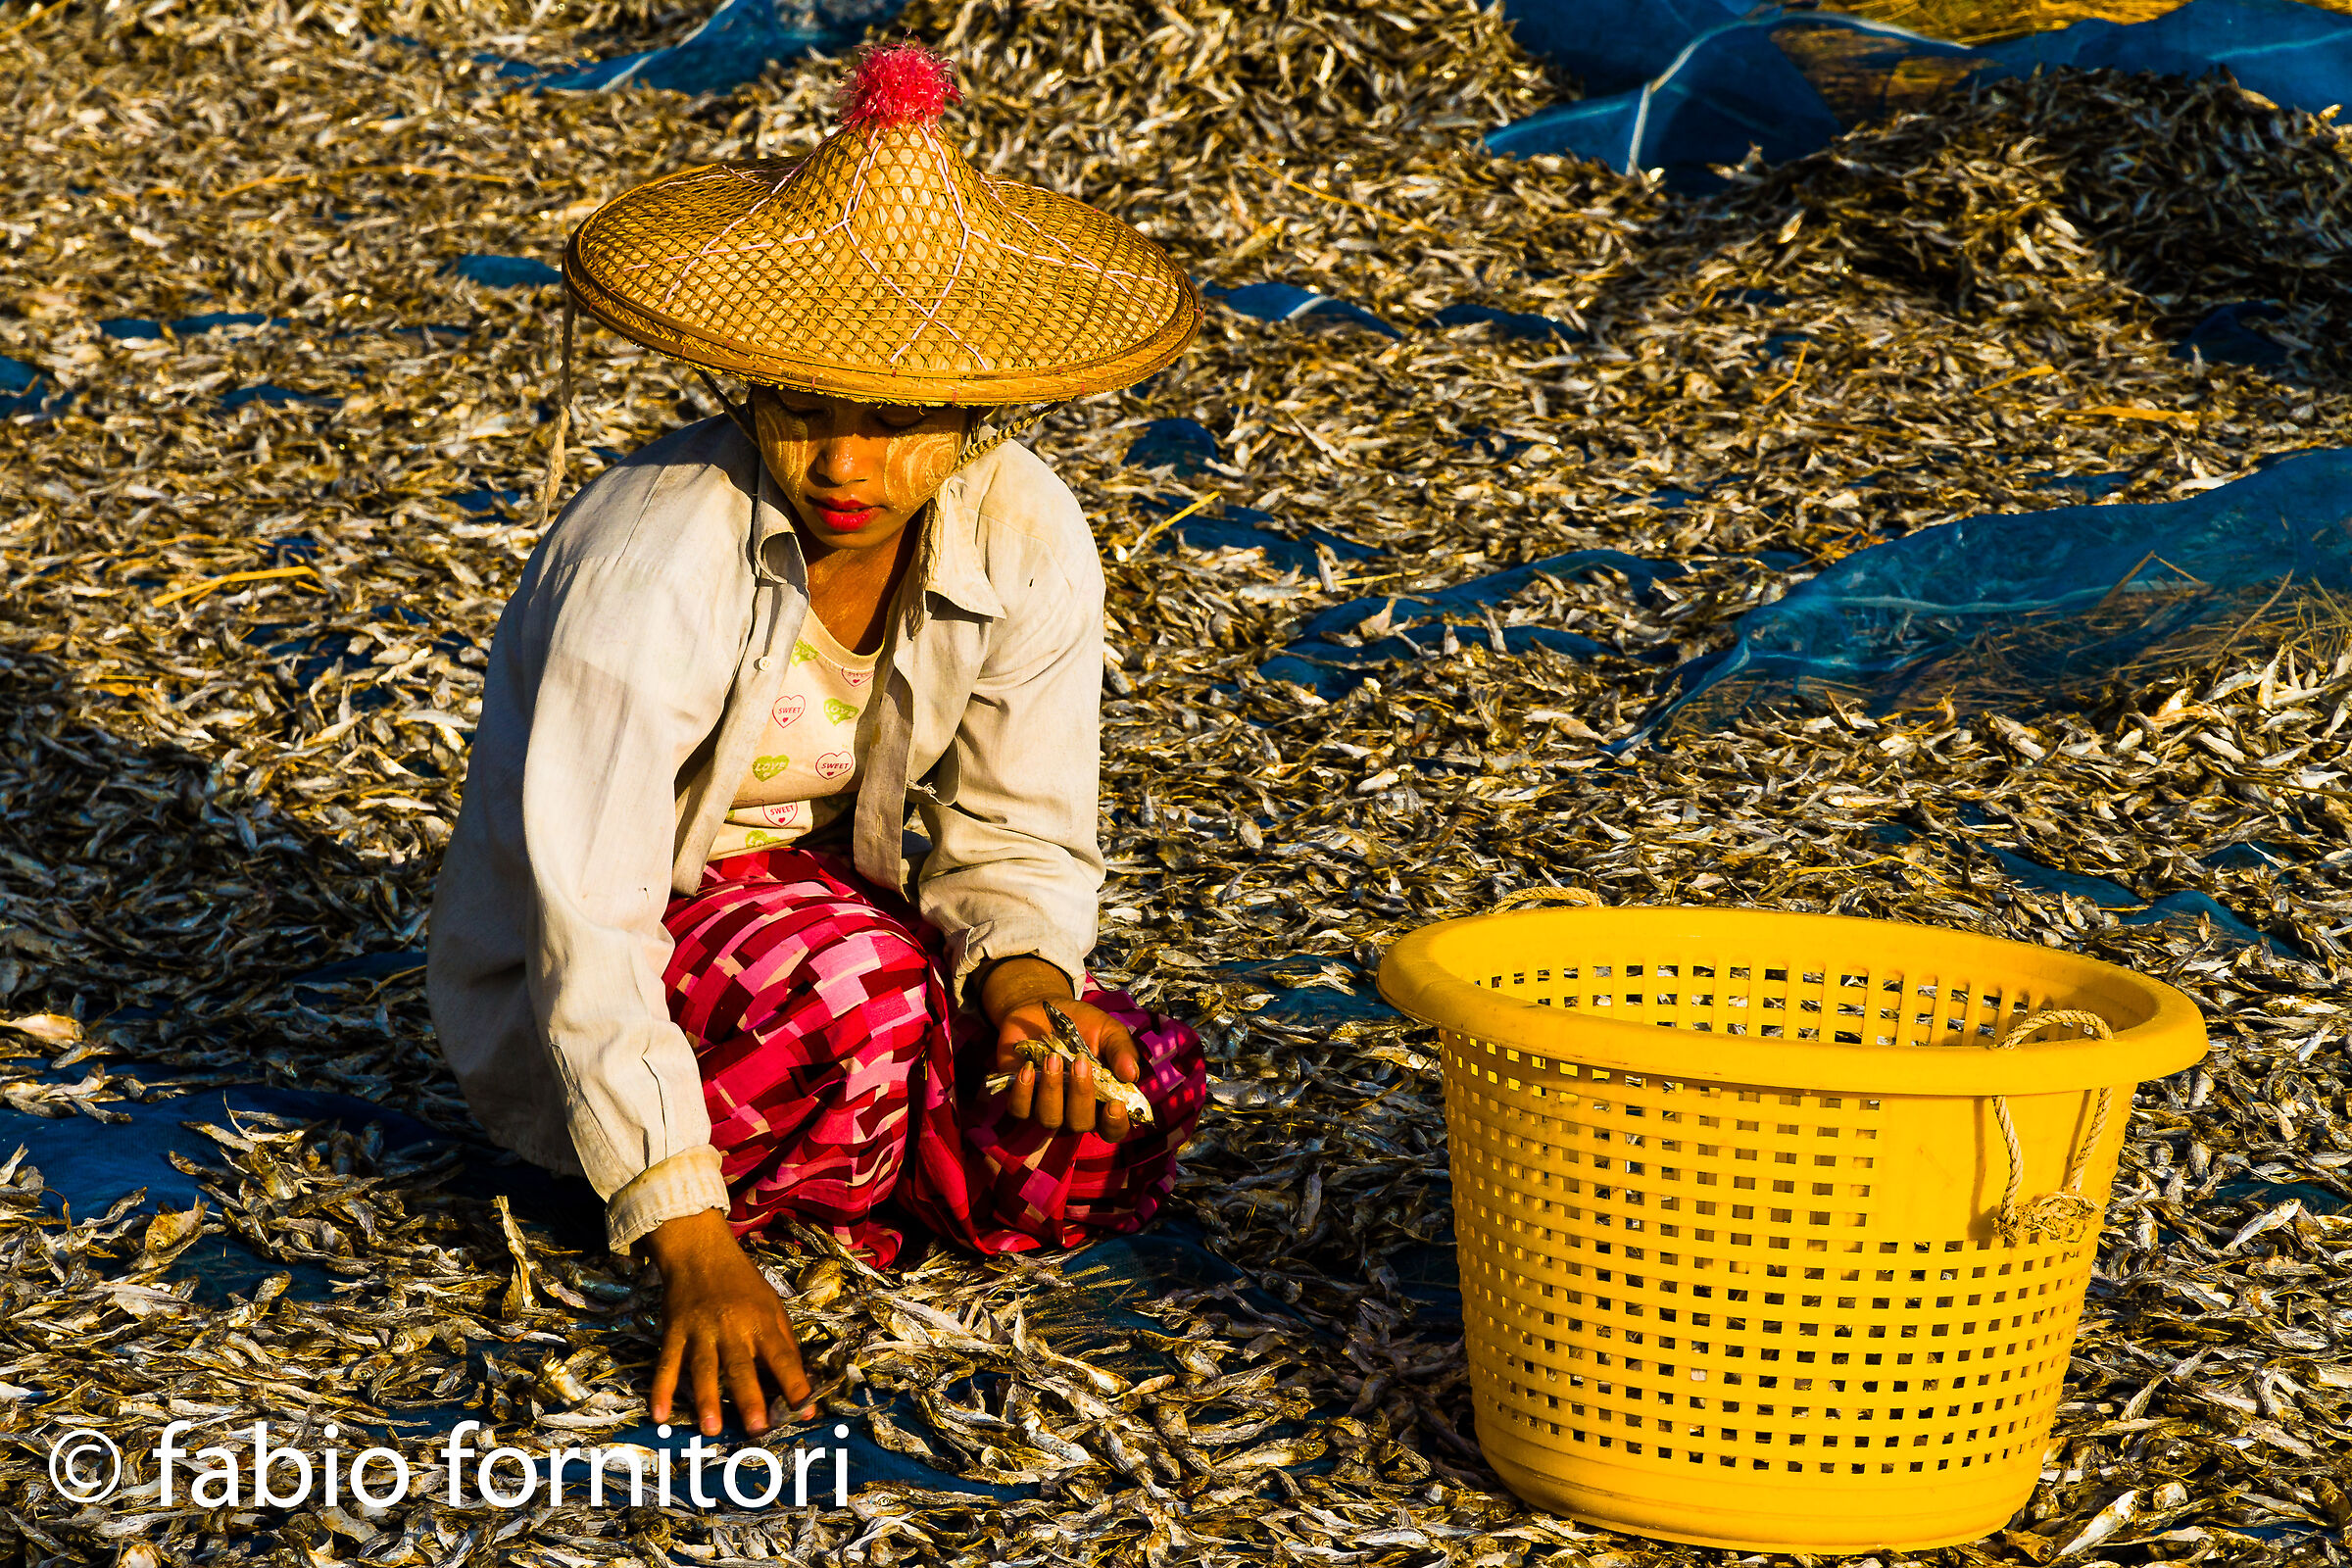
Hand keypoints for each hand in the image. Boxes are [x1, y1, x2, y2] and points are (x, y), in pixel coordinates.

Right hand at [643, 1209, 813, 1436]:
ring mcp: (701, 1330)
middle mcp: (733, 1327)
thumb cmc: (743, 1283)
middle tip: (758, 1429)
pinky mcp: (674, 1331)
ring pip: (704, 1368)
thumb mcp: (772, 1305)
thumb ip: (784, 1343)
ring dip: (707, 1399)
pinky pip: (667, 1363)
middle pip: (742, 1366)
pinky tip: (659, 1414)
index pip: (783, 1358)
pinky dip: (661, 1388)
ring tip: (711, 1429)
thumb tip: (798, 1382)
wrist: (700, 1251)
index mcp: (762, 1322)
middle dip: (750, 1398)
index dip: (795, 1385)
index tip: (806, 1411)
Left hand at [992, 995, 1143, 1142]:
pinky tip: (1028, 1068)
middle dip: (1081, 1096)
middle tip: (1080, 1062)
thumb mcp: (1108, 1030)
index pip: (1112, 1129)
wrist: (1041, 1010)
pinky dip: (1023, 1091)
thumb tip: (1132, 1075)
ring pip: (1049, 1119)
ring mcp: (1045, 1107)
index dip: (1115, 1124)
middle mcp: (1074, 1110)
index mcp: (1102, 1100)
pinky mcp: (1020, 1099)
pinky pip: (1019, 1109)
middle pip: (1080, 1124)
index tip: (1115, 1105)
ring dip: (1052, 1091)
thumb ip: (1121, 1050)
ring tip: (1053, 1058)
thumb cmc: (1081, 1024)